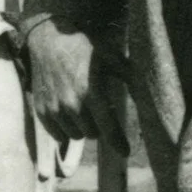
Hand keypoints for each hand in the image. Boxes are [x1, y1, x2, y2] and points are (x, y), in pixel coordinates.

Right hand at [26, 21, 126, 148]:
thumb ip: (131, 77)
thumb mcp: (110, 57)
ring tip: (83, 109)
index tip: (126, 152)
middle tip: (98, 110)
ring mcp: (54, 109)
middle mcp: (71, 104)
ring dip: (82, 127)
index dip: (119, 142)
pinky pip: (58, 134)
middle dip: (99, 126)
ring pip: (75, 135)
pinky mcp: (41, 111)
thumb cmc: (83, 47)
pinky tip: (68, 113)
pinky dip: (65, 128)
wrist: (48, 39)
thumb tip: (149, 96)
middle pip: (92, 133)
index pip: (108, 127)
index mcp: (91, 92)